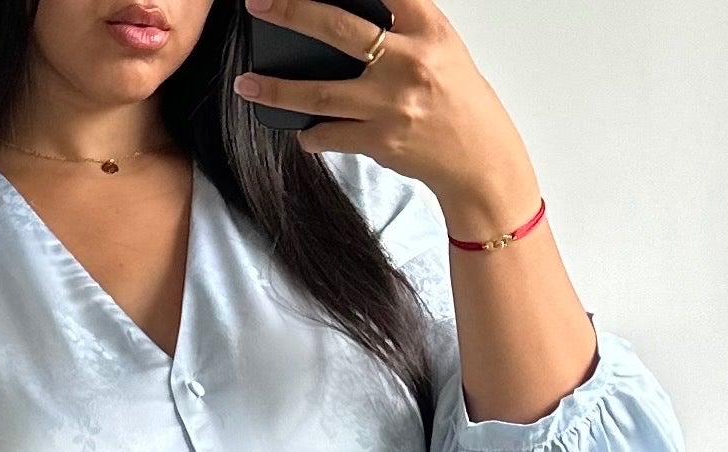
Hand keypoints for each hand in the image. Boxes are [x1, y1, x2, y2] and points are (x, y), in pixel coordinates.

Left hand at [233, 0, 539, 240]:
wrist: (479, 160)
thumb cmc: (458, 99)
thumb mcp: (440, 47)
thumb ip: (403, 24)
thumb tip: (353, 11)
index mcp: (428, 29)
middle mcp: (408, 62)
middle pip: (337, 29)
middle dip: (292, 12)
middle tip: (259, 4)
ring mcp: (390, 104)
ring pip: (320, 92)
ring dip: (277, 89)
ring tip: (247, 84)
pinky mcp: (380, 141)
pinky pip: (330, 134)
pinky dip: (310, 132)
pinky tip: (300, 129)